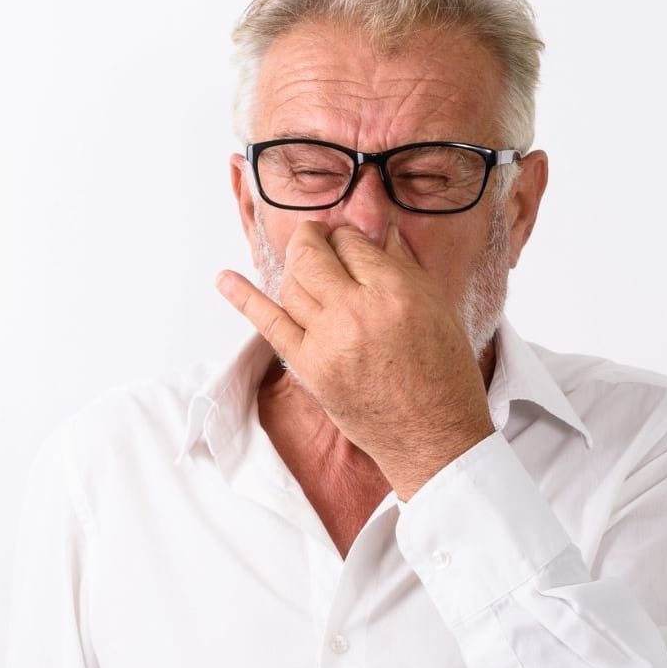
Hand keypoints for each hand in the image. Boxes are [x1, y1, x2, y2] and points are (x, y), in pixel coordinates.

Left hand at [215, 221, 495, 498]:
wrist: (432, 436)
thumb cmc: (443, 373)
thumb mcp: (438, 308)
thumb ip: (402, 266)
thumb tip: (376, 231)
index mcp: (395, 292)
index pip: (351, 242)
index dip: (347, 238)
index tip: (349, 243)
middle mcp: (356, 311)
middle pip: (312, 256)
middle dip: (311, 239)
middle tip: (316, 237)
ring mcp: (327, 341)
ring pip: (291, 284)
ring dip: (295, 268)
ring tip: (305, 265)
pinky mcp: (308, 368)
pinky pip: (268, 324)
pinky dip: (243, 299)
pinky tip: (224, 279)